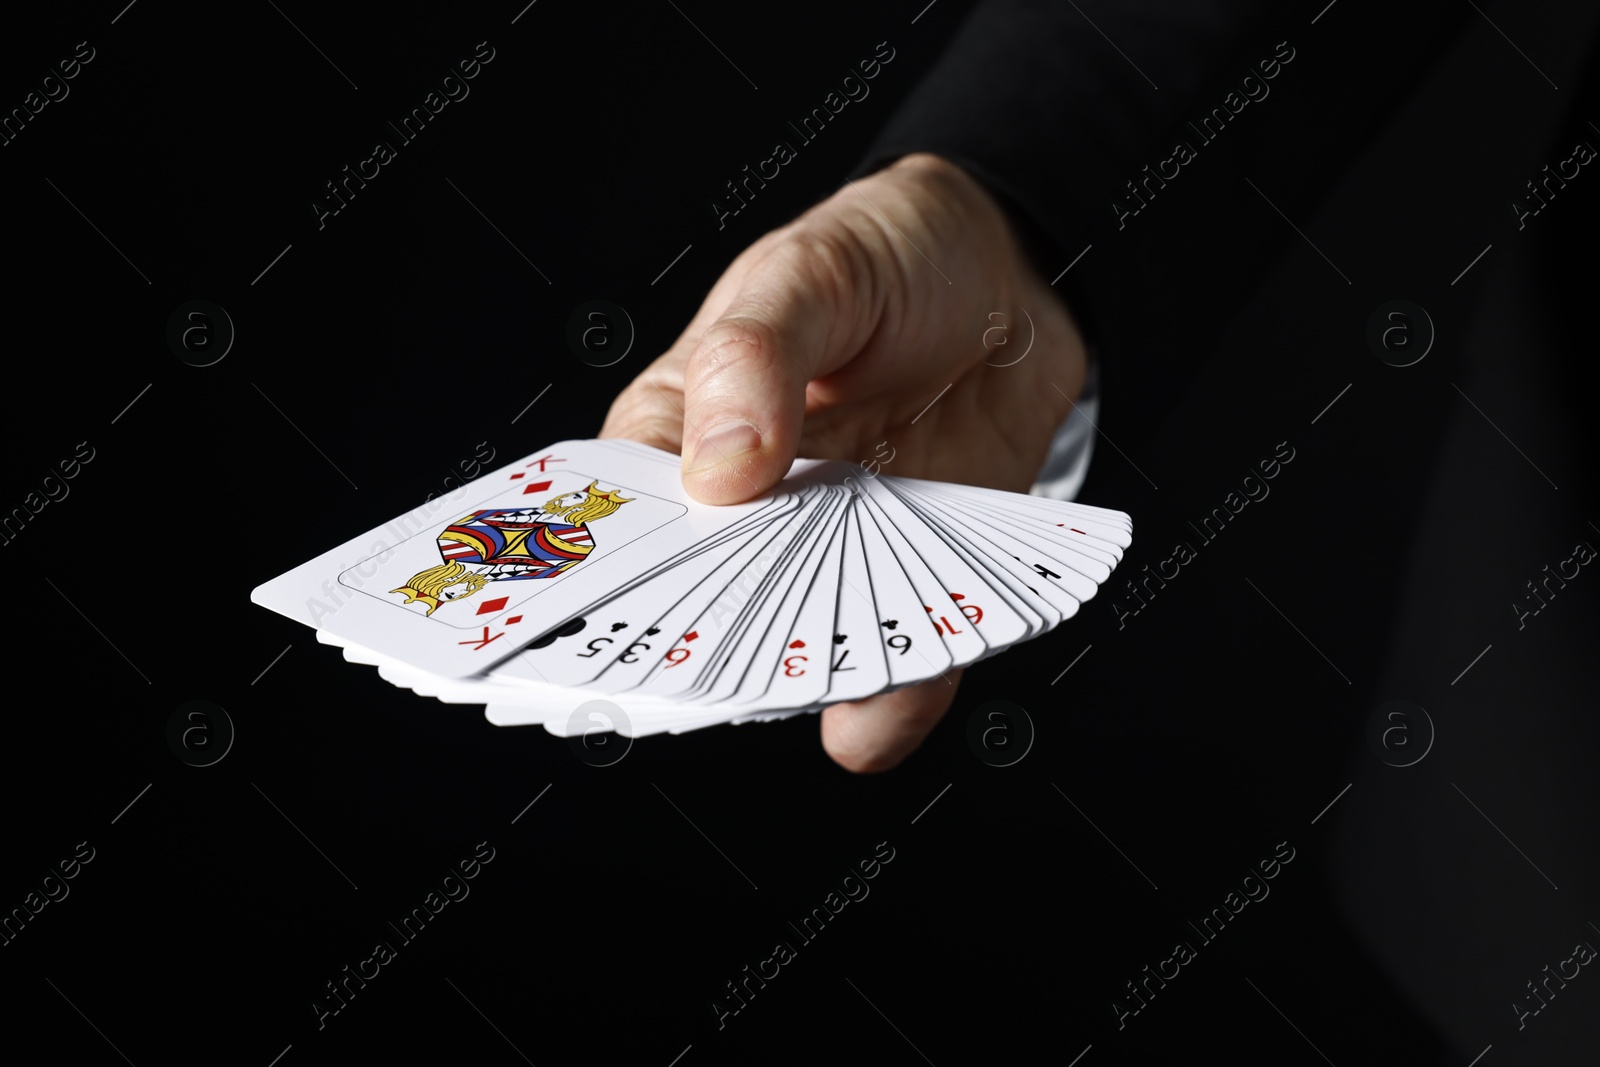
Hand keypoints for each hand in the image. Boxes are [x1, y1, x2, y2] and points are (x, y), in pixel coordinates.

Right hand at [602, 152, 1088, 770]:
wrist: (1017, 282)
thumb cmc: (888, 257)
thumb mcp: (811, 269)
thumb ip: (754, 352)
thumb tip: (718, 468)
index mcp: (681, 431)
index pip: (622, 517)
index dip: (611, 570)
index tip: (610, 616)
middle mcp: (748, 510)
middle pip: (708, 602)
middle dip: (708, 642)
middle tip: (713, 674)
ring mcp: (832, 551)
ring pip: (799, 643)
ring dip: (800, 677)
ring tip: (809, 691)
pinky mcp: (912, 578)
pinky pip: (899, 655)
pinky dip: (895, 695)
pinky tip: (882, 711)